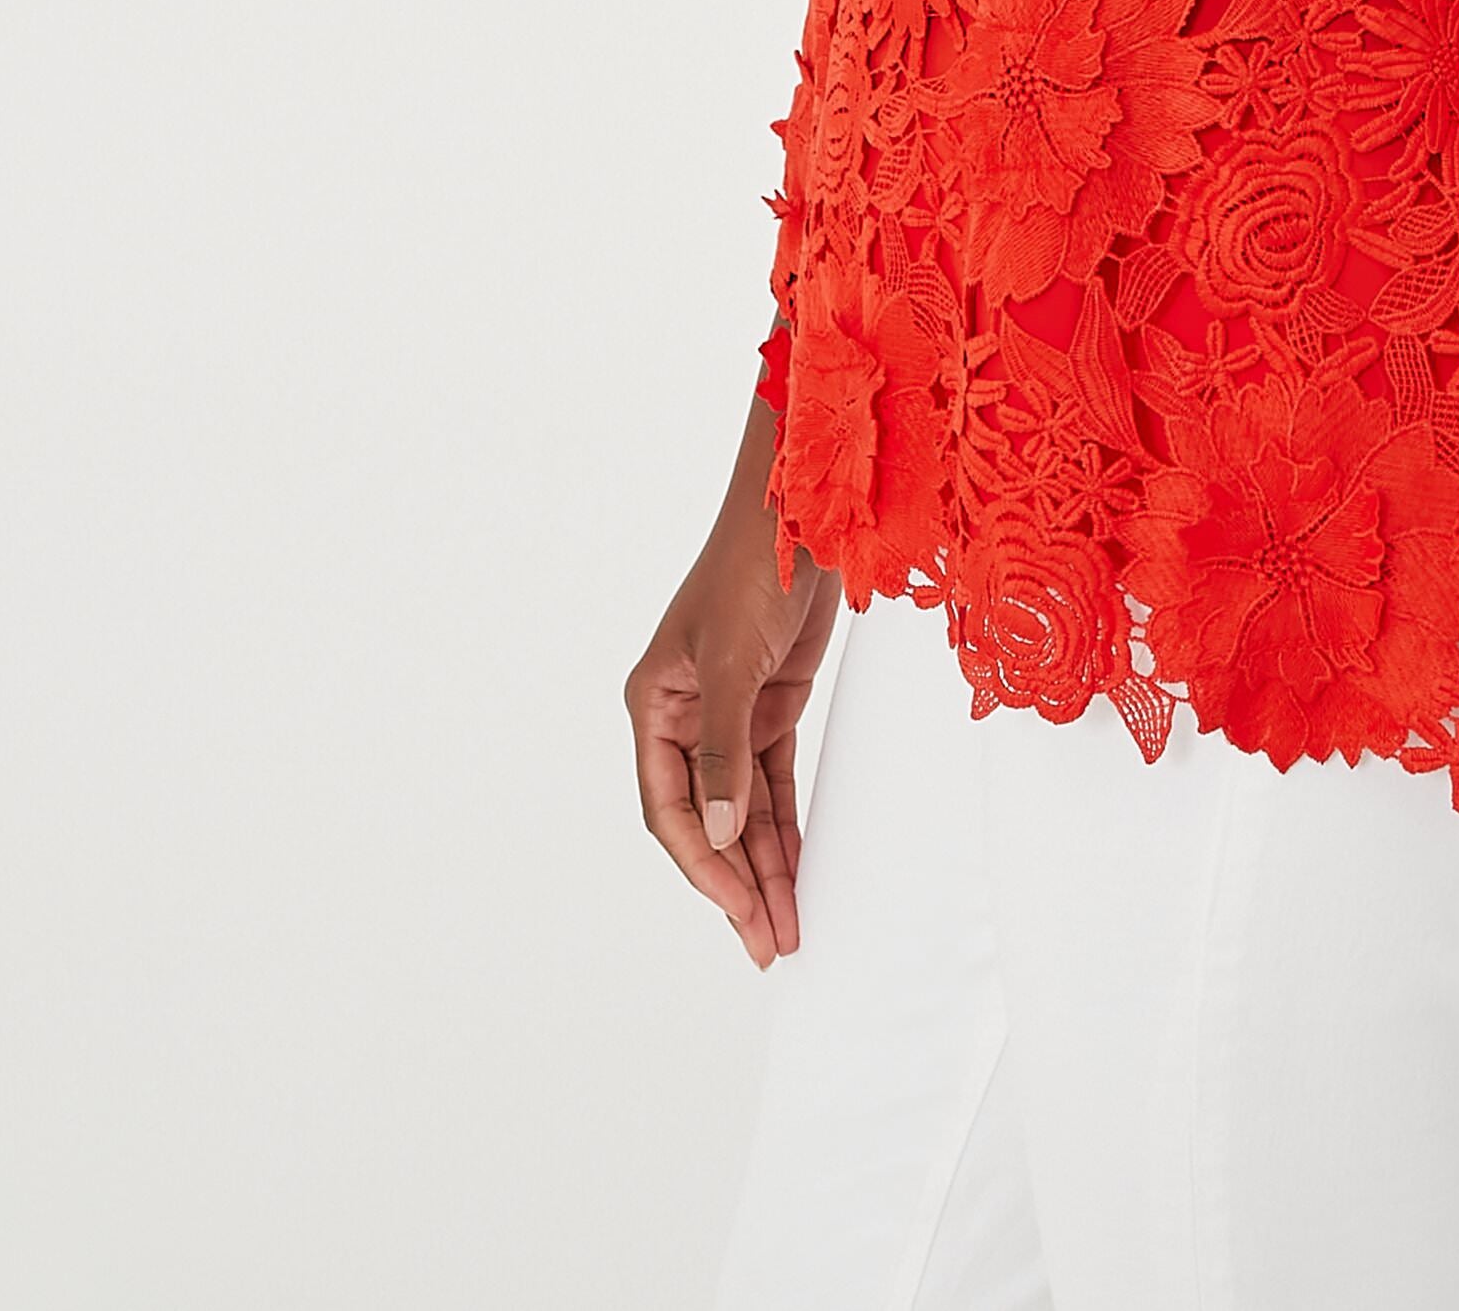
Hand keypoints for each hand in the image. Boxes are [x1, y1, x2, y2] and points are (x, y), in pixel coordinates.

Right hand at [625, 391, 840, 968]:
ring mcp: (729, 715)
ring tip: (788, 927)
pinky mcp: (771, 707)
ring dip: (765, 866)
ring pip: (743, 812)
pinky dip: (786, 827)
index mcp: (654, 707)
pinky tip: (798, 870)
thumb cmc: (751, 571)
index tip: (738, 911)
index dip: (701, 866)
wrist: (804, 514)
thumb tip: (716, 836)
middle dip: (738, 884)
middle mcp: (686, 718)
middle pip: (706, 821)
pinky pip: (773, 785)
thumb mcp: (732, 664)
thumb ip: (723, 753)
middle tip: (770, 944)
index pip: (668, 809)